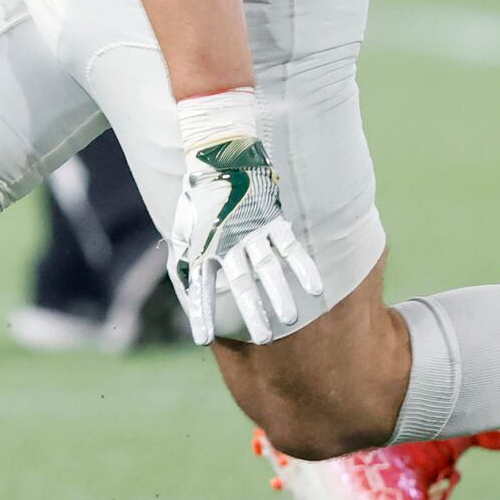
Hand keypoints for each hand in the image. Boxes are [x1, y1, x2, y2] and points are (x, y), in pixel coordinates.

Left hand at [165, 134, 323, 344]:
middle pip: (242, 284)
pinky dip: (303, 268)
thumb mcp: (184, 227)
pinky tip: (316, 290)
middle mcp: (229, 243)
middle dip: (252, 313)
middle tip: (262, 340)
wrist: (219, 159)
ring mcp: (252, 233)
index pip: (201, 286)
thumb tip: (184, 284)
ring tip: (289, 320)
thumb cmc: (200, 198)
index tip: (200, 339)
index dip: (201, 313)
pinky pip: (290, 249)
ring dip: (279, 296)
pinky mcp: (272, 221)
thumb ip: (186, 256)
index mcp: (205, 246)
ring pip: (269, 270)